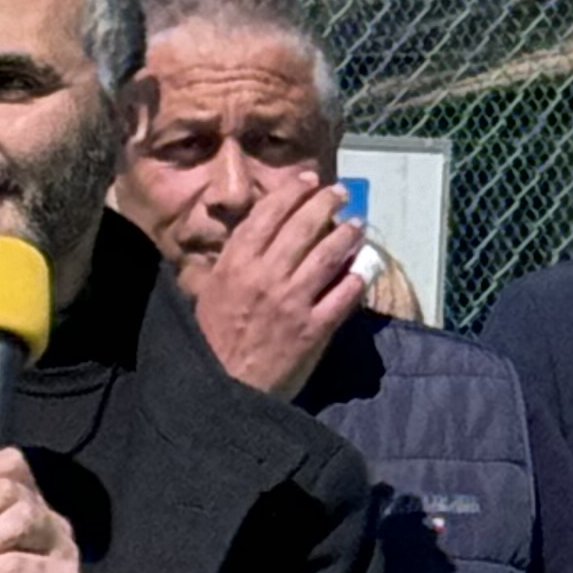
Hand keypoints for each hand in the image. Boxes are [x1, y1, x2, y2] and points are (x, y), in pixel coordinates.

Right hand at [187, 171, 371, 399]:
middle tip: (340, 193)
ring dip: (347, 235)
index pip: (269, 214)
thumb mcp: (209, 293)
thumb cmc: (211, 343)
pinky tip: (363, 269)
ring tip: (357, 224)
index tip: (309, 180)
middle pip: (303, 226)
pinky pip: (342, 296)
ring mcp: (292, 302)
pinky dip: (355, 279)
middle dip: (326, 203)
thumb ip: (232, 263)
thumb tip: (252, 238)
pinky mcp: (312, 330)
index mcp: (236, 264)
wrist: (221, 391)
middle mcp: (265, 276)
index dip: (293, 192)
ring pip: (328, 255)